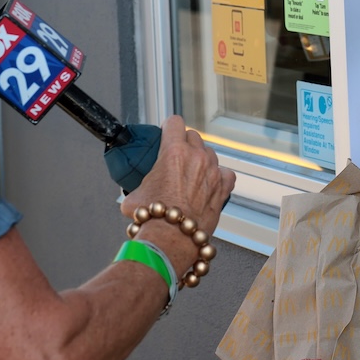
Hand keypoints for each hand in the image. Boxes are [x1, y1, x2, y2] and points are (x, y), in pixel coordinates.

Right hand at [121, 116, 234, 270]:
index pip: (175, 122)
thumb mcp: (134, 195)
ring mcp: (213, 172)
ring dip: (201, 159)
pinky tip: (211, 183)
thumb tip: (132, 196)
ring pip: (210, 153)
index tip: (167, 133)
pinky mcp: (223, 188)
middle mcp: (196, 157)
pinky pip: (226, 173)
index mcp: (173, 152)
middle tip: (177, 157)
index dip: (169, 127)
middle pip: (193, 136)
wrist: (171, 237)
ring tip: (192, 173)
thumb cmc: (152, 217)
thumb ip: (137, 187)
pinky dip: (220, 176)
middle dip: (185, 143)